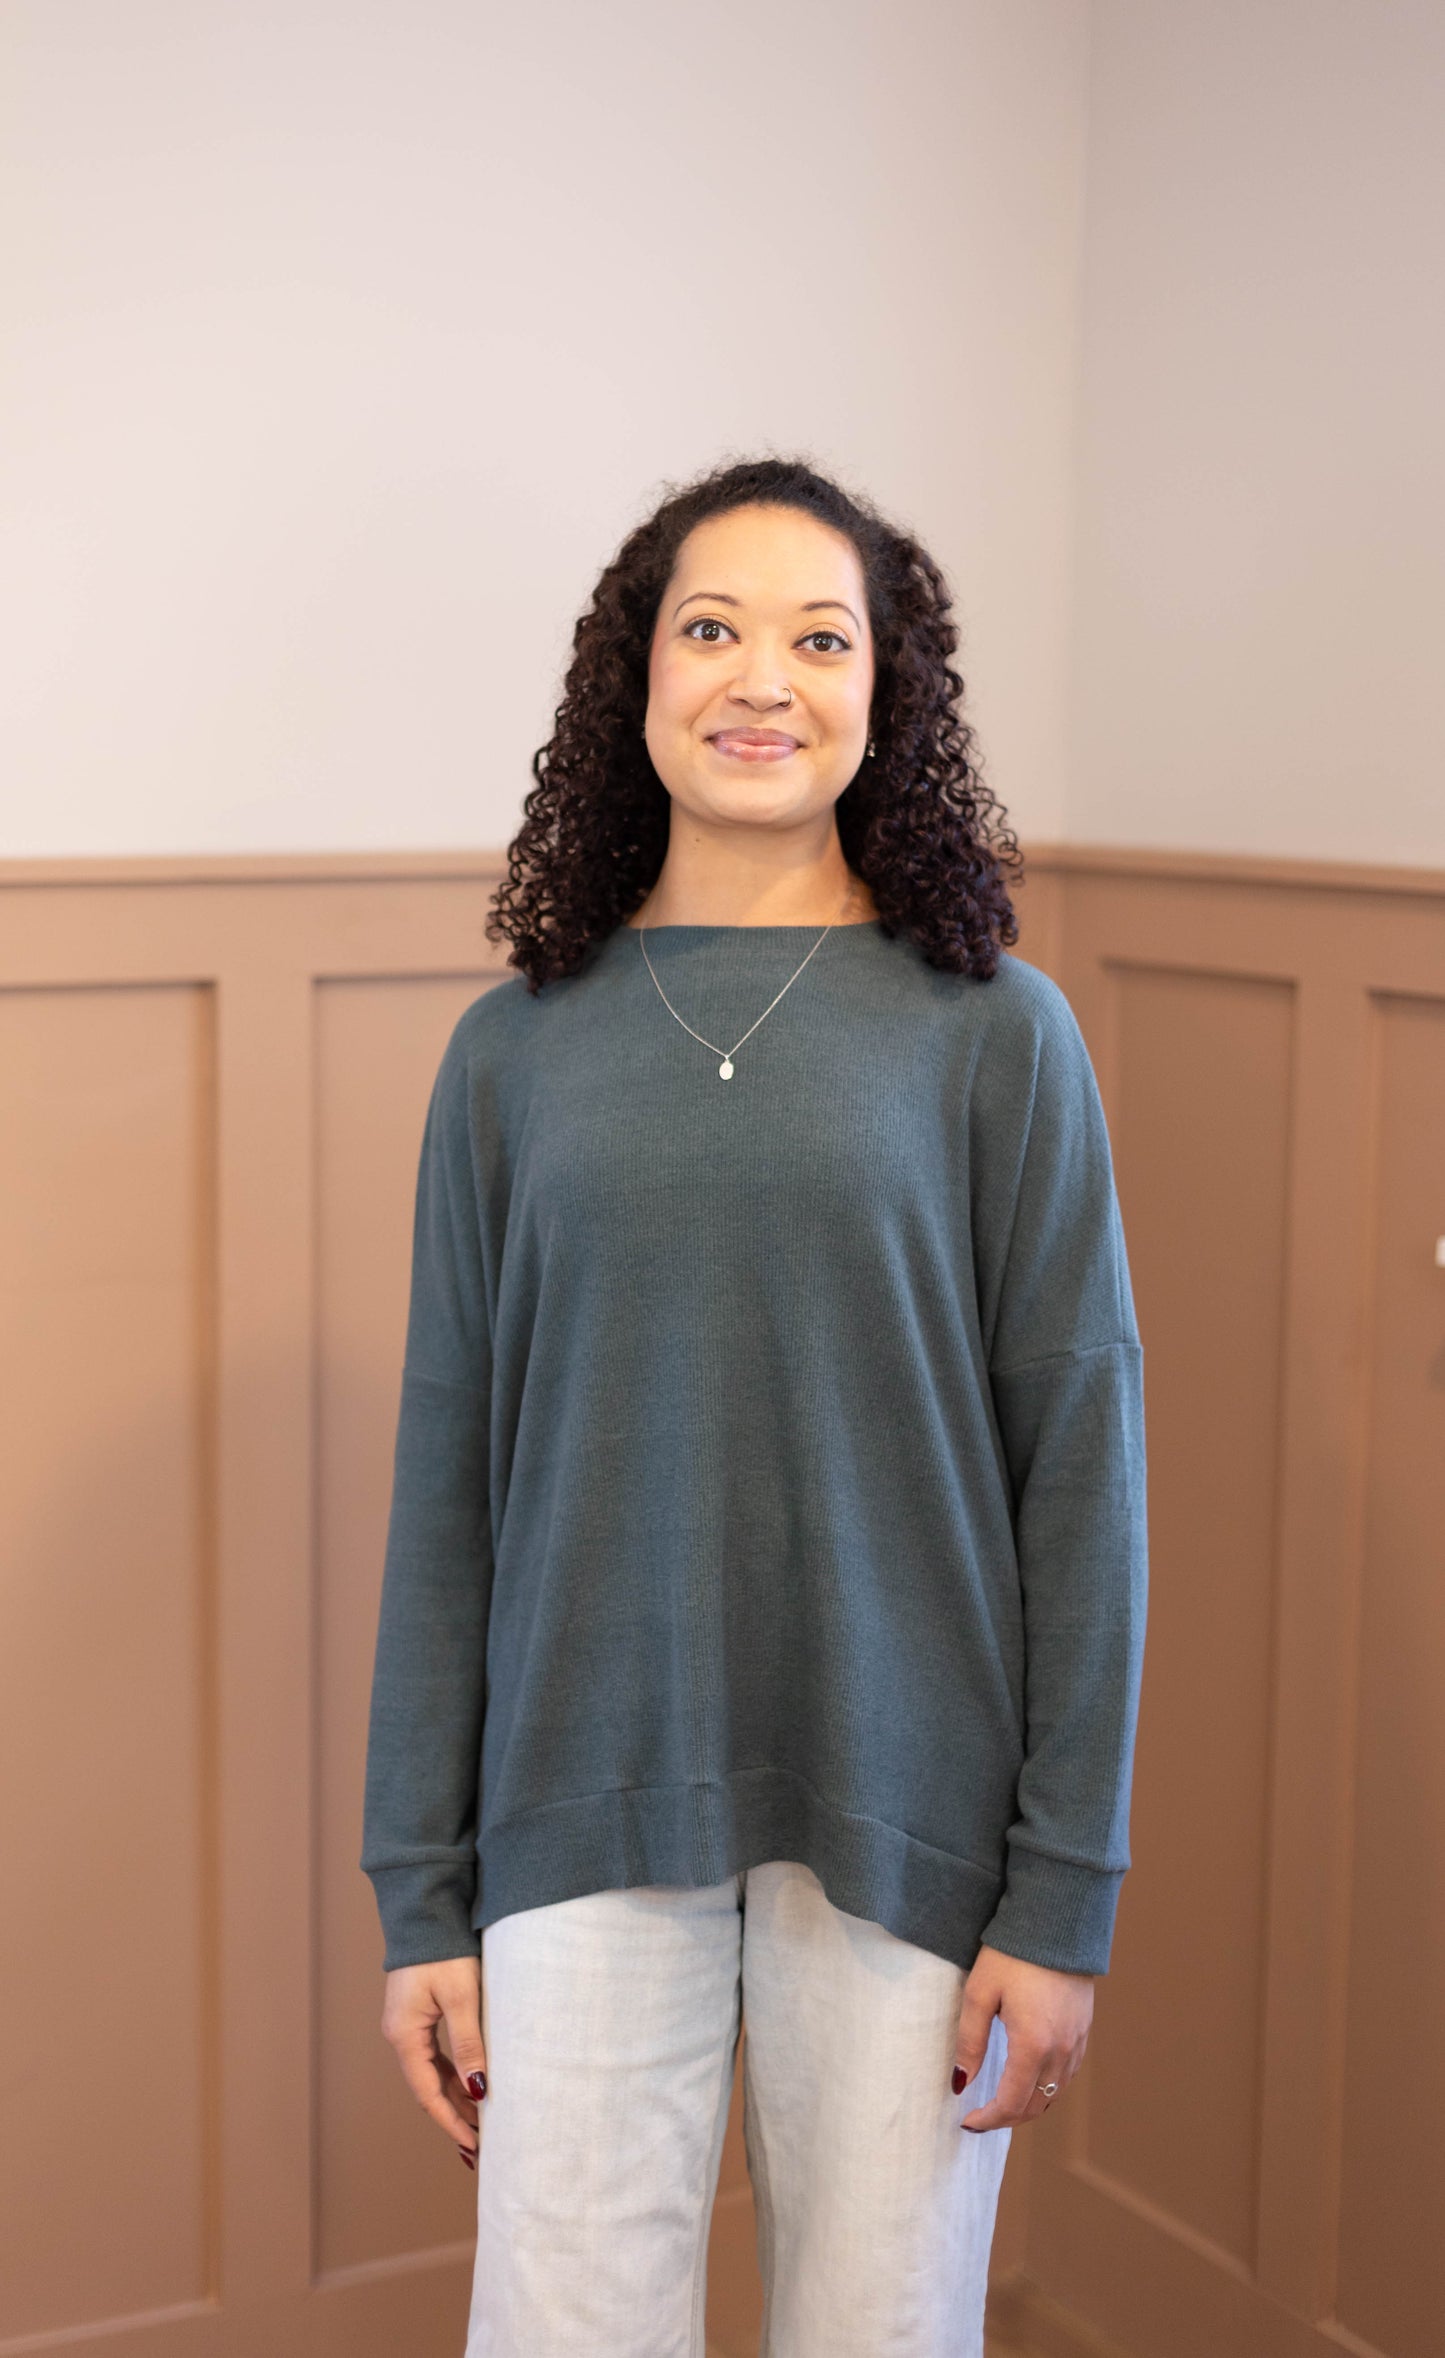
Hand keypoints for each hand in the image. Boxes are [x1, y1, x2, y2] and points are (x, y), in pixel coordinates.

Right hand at [381, 1954, 487, 2169]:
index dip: (451, 2121)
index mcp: (405, 2035)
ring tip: (481, 2120)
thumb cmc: (444, 1950)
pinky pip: (433, 2054)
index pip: (428, 2093)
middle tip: (482, 2141)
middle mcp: (400, 2034)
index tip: (474, 2145)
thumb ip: (469, 2045)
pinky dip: (452, 2073)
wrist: (426, 1912)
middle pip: (428, 2087)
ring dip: (454, 2095)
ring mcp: (406, 2024)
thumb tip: (479, 2090)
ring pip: (432, 2072)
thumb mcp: (461, 1997)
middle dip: (454, 2115)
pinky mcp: (416, 2013)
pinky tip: (470, 2084)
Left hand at [953, 1942, 1092, 2132]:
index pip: (1011, 2104)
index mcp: (1033, 2046)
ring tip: (1002, 2102)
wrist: (1056, 1922)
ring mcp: (1077, 2041)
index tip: (967, 2121)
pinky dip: (1048, 2088)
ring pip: (1054, 2094)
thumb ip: (969, 2042)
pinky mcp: (1084, 2030)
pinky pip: (1067, 2075)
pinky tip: (1030, 2080)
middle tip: (981, 2116)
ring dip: (1028, 2106)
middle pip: (1035, 2106)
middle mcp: (1060, 2051)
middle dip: (1006, 2118)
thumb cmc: (1011, 1954)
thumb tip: (961, 2083)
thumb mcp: (979, 1993)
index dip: (988, 2120)